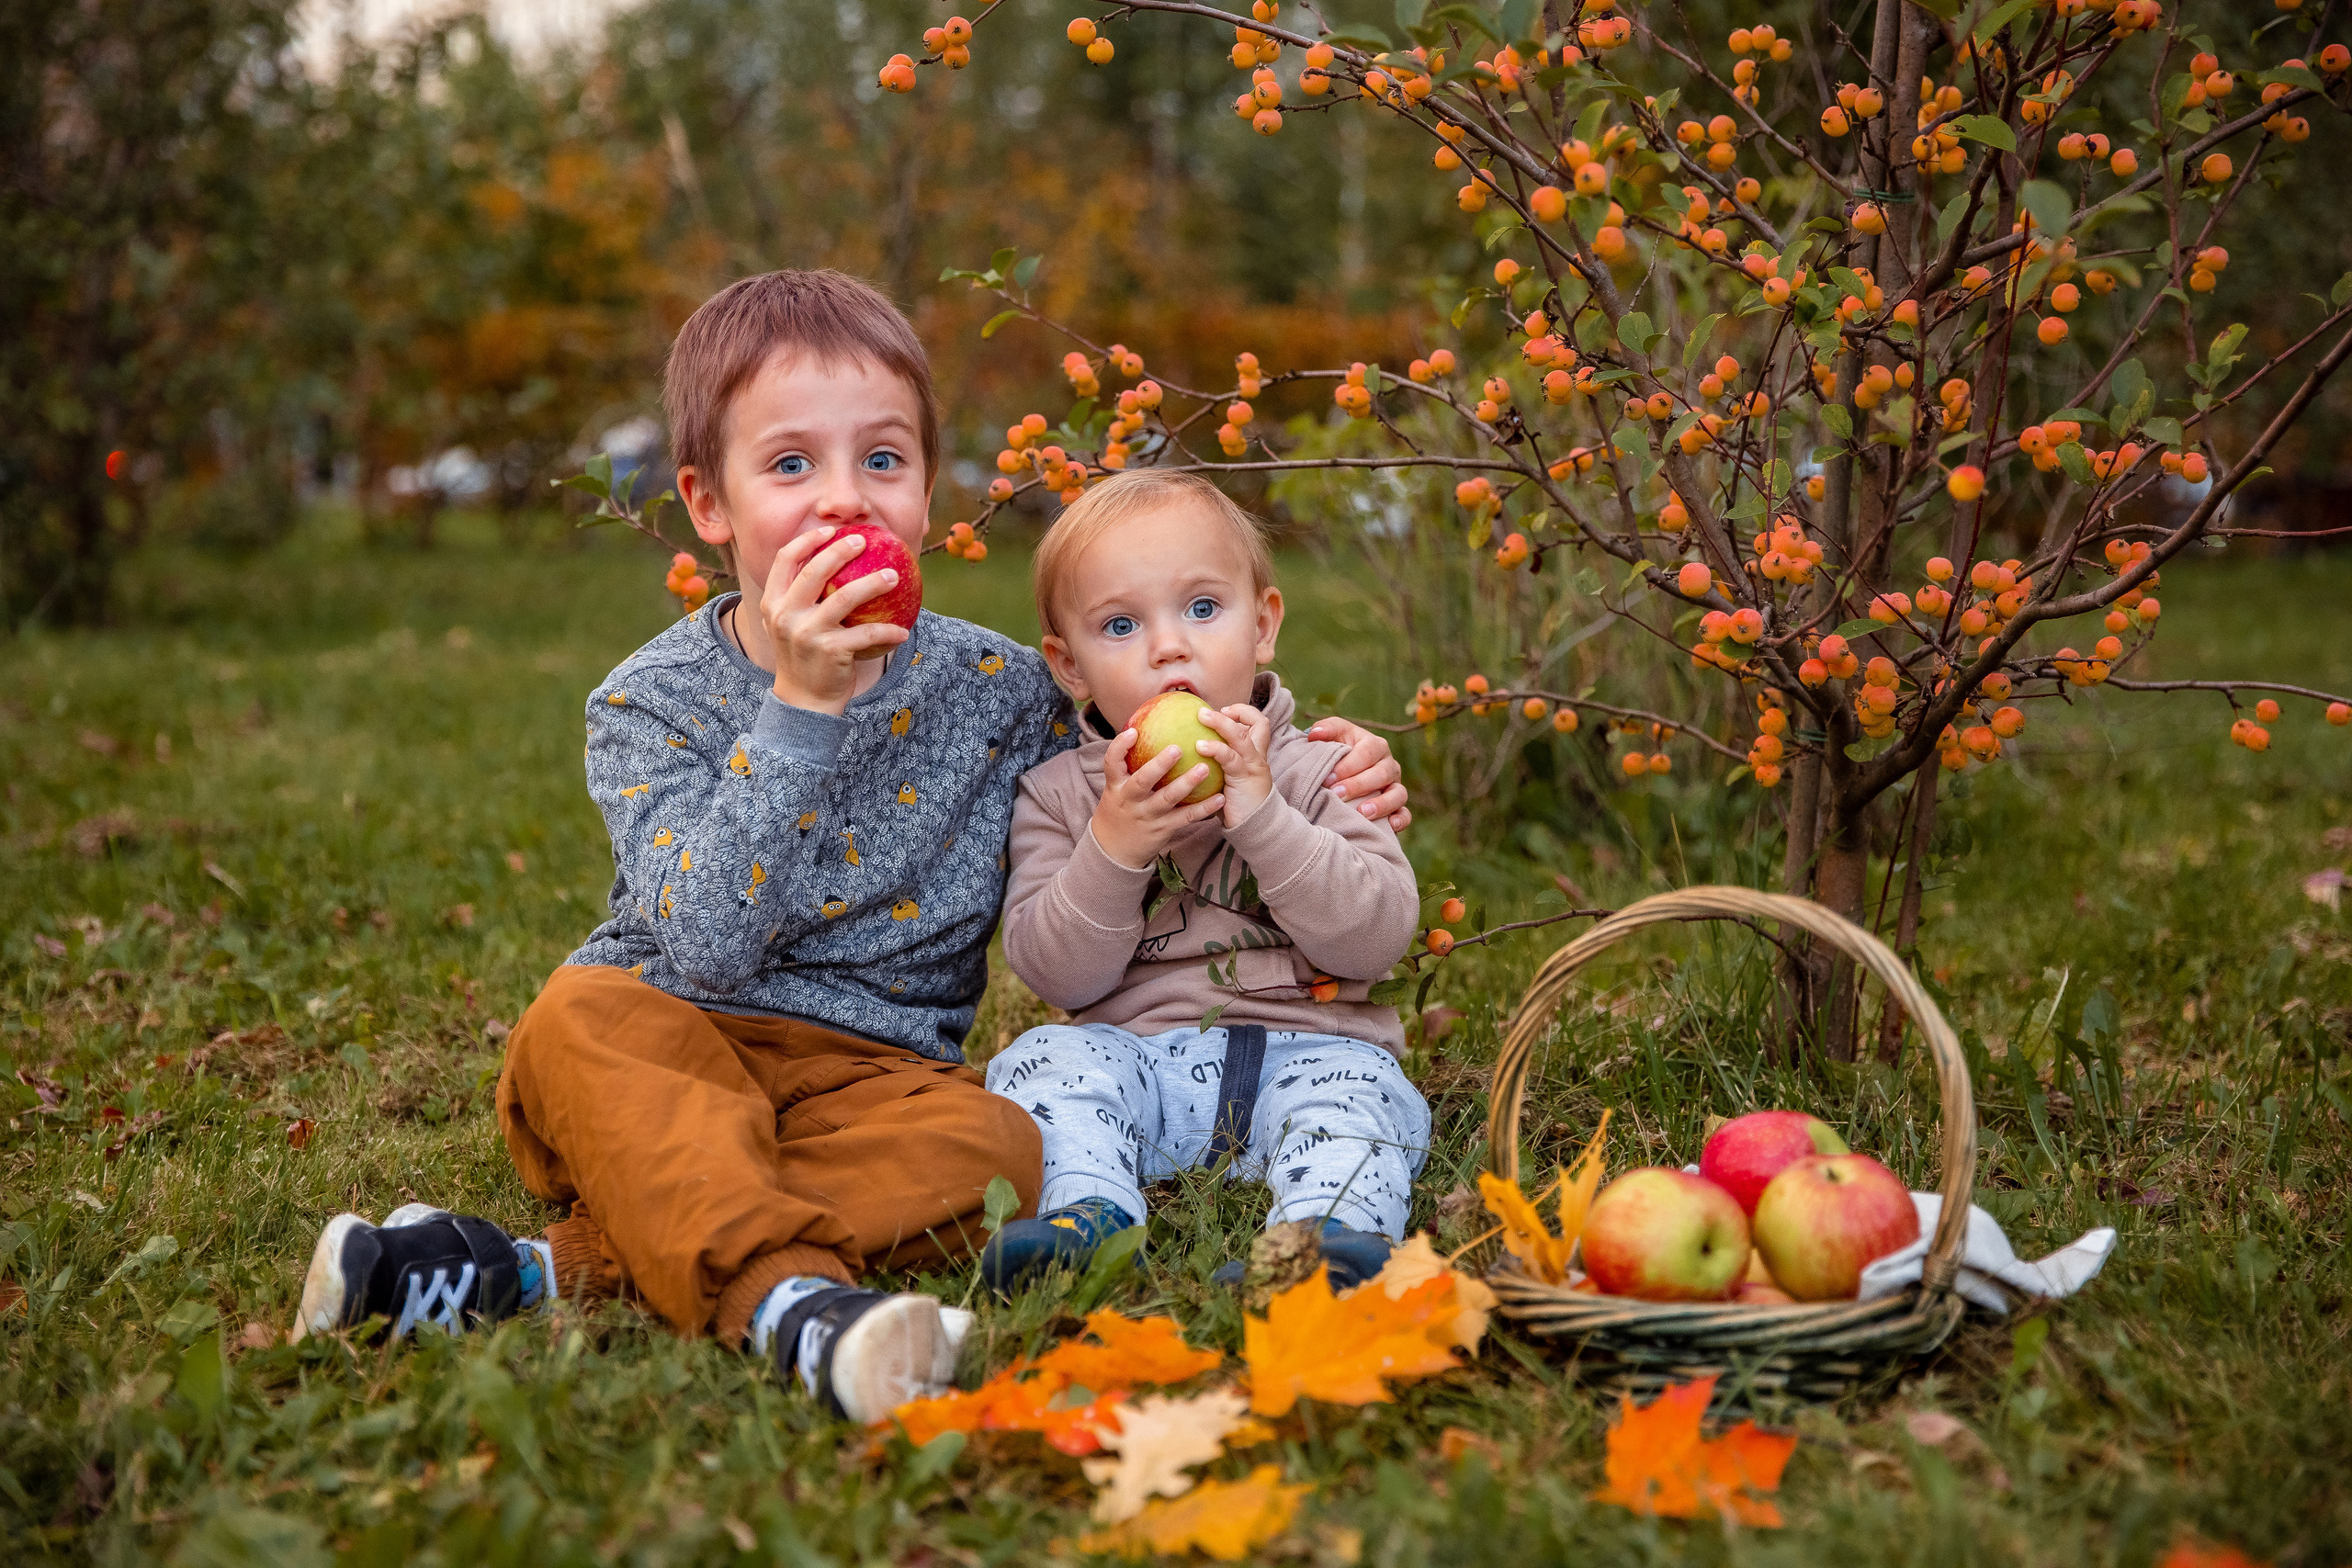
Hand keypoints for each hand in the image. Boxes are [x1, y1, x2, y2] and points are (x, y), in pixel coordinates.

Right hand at [758, 525, 910, 712]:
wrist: (805, 700)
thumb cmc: (806, 656)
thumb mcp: (791, 624)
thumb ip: (802, 597)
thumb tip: (834, 560)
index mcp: (774, 603)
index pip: (785, 560)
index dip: (807, 540)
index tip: (830, 531)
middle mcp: (786, 615)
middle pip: (814, 571)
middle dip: (840, 550)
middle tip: (864, 541)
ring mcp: (806, 633)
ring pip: (845, 597)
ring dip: (874, 583)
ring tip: (894, 576)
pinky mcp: (830, 651)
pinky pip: (867, 634)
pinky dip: (888, 631)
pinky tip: (903, 631)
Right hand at [1090, 727, 1224, 868]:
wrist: (1114, 850)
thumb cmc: (1120, 809)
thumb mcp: (1116, 787)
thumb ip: (1128, 764)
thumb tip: (1144, 727)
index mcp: (1116, 785)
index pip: (1111, 762)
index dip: (1120, 747)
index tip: (1133, 732)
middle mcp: (1130, 800)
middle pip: (1142, 780)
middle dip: (1159, 765)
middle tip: (1177, 748)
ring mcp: (1147, 815)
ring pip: (1167, 799)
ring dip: (1186, 783)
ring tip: (1204, 768)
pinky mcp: (1163, 829)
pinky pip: (1186, 817)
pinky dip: (1204, 808)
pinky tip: (1220, 797)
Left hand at [1195, 703, 1274, 827]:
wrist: (1254, 827)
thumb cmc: (1235, 803)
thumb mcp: (1227, 778)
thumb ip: (1217, 763)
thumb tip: (1187, 750)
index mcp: (1255, 754)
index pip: (1259, 723)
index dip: (1243, 713)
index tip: (1223, 712)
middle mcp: (1258, 756)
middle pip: (1259, 722)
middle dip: (1237, 711)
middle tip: (1206, 711)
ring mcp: (1253, 766)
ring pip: (1241, 736)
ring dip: (1221, 723)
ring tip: (1202, 716)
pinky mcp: (1244, 778)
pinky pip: (1230, 757)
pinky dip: (1215, 748)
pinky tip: (1199, 746)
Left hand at [1305, 716, 1410, 830]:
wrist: (1343, 772)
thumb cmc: (1338, 752)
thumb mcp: (1334, 736)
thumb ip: (1326, 729)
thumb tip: (1315, 734)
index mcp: (1375, 745)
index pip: (1367, 752)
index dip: (1348, 765)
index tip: (1328, 778)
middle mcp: (1389, 765)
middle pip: (1382, 774)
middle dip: (1358, 785)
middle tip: (1336, 794)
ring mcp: (1395, 786)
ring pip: (1398, 794)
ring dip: (1381, 804)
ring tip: (1361, 812)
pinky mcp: (1397, 806)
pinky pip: (1405, 814)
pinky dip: (1400, 820)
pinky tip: (1388, 826)